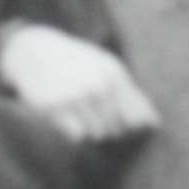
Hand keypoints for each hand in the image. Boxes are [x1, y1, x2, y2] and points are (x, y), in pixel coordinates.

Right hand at [0, 22, 158, 141]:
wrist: (34, 51)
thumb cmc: (77, 63)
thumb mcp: (107, 68)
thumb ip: (131, 94)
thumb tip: (154, 124)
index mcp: (114, 74)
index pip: (138, 118)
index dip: (131, 126)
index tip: (121, 122)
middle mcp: (97, 86)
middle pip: (118, 130)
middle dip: (109, 127)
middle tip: (92, 111)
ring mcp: (76, 97)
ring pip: (97, 135)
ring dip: (90, 129)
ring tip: (78, 110)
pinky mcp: (55, 109)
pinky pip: (77, 137)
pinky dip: (73, 131)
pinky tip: (66, 114)